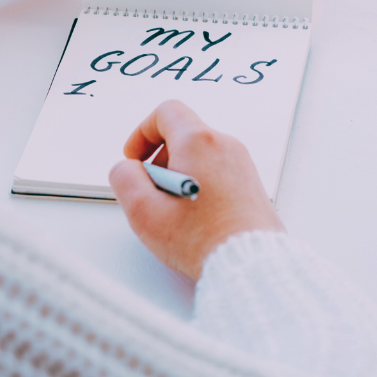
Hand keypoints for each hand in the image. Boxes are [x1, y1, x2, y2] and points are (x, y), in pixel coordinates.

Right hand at [108, 100, 284, 280]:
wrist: (251, 265)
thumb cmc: (205, 241)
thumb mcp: (145, 212)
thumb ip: (125, 180)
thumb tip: (126, 168)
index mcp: (200, 143)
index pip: (166, 112)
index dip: (142, 132)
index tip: (135, 158)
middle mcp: (226, 146)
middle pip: (183, 134)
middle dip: (160, 159)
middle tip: (152, 192)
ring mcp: (242, 164)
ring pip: (200, 155)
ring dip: (179, 174)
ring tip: (174, 211)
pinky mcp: (251, 183)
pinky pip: (217, 171)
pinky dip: (199, 185)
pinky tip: (194, 218)